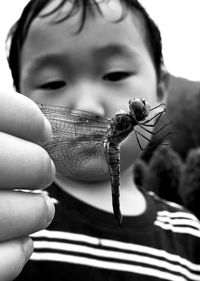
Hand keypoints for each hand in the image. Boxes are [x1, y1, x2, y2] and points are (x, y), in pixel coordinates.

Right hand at [0, 91, 54, 280]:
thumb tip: (24, 118)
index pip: (1, 110)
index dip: (27, 119)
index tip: (42, 131)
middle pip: (15, 163)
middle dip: (38, 167)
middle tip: (43, 171)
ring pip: (7, 215)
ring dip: (36, 212)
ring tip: (42, 208)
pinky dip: (15, 256)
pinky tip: (23, 244)